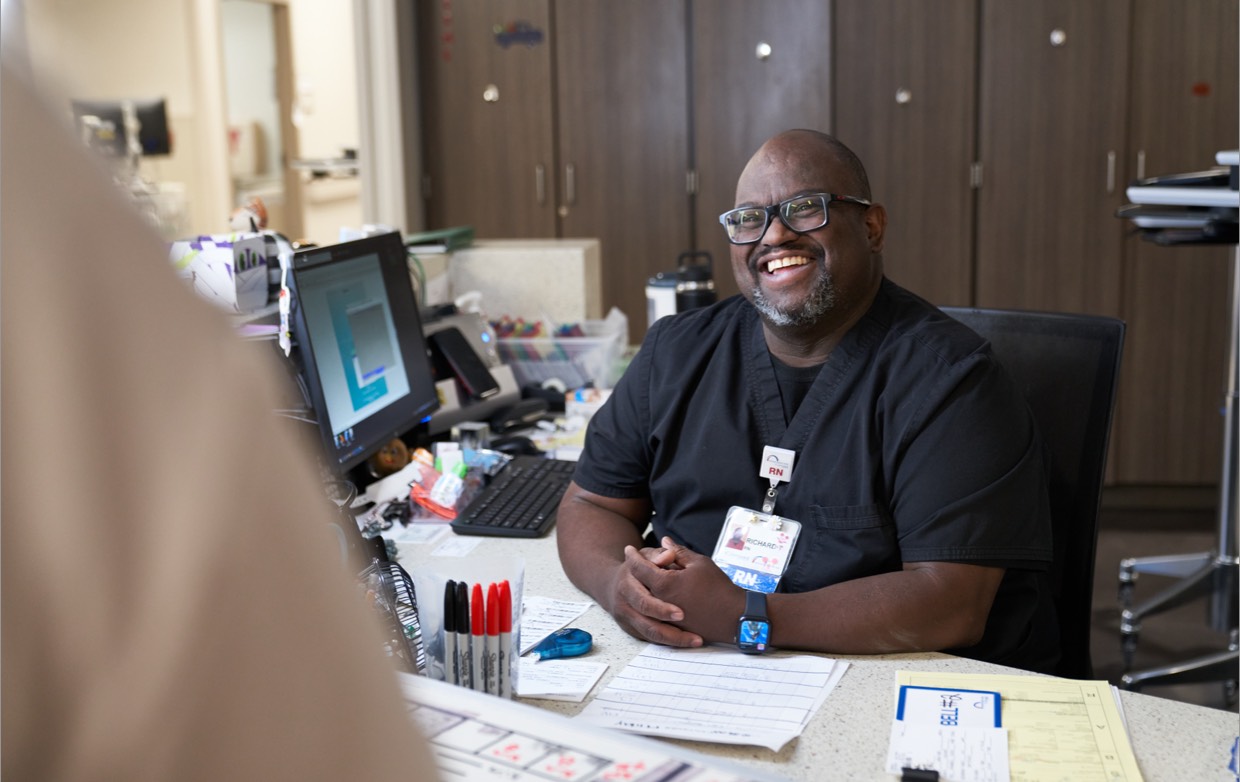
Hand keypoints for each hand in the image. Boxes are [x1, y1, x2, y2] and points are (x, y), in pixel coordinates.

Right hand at [603, 544, 703, 647]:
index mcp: (628, 577)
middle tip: (691, 628)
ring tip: (696, 640)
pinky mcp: (630, 628)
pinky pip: (649, 638)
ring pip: (648, 631)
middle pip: (645, 612)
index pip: (645, 592)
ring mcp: (625, 615)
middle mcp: (624, 597)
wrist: (616, 585)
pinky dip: (668, 641)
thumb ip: (661, 555)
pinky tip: (686, 641)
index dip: (663, 604)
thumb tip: (669, 555)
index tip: (683, 613)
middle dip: (669, 622)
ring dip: (673, 638)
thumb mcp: (649, 555)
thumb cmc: (640, 569)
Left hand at [631, 537, 745, 644]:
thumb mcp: (699, 563)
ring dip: (641, 587)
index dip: (633, 556)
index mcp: (663, 584)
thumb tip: (664, 541)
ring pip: (644, 601)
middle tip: (632, 561)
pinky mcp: (672, 627)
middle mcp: (659, 602)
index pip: (640, 568)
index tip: (629, 549)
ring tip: (641, 576)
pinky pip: (654, 614)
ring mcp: (664, 617)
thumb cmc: (718, 587)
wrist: (734, 617)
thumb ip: (678, 552)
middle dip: (633, 571)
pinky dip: (651, 602)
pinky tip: (654, 594)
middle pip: (637, 585)